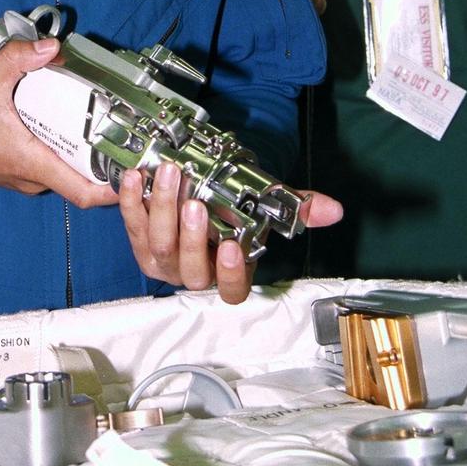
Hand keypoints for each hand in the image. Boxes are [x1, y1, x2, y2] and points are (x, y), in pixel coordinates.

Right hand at [0, 35, 117, 207]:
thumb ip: (19, 59)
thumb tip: (52, 47)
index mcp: (33, 162)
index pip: (84, 192)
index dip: (114, 190)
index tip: (135, 174)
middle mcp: (32, 178)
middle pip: (80, 179)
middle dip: (103, 161)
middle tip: (121, 133)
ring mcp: (23, 178)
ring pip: (63, 172)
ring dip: (80, 154)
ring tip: (96, 124)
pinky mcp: (14, 172)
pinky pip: (48, 167)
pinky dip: (61, 151)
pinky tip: (63, 125)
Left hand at [118, 165, 342, 303]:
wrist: (198, 194)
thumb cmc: (232, 210)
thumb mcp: (264, 207)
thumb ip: (298, 208)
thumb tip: (334, 209)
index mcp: (228, 272)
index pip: (232, 289)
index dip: (231, 273)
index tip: (232, 247)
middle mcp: (193, 273)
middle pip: (189, 265)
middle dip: (191, 234)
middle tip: (195, 202)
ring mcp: (163, 260)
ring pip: (159, 245)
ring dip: (161, 210)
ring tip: (168, 177)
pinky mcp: (139, 241)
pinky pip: (133, 225)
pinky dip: (132, 200)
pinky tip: (136, 177)